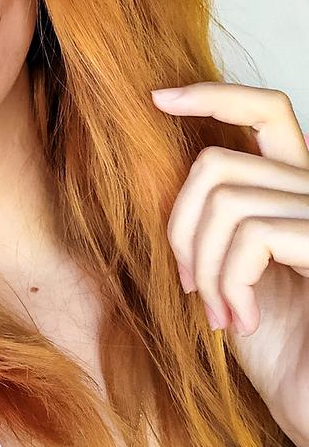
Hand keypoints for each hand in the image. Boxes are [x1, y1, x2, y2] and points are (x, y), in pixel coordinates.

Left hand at [156, 81, 308, 446]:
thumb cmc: (280, 351)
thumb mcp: (229, 273)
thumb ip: (213, 222)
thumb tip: (152, 175)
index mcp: (296, 192)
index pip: (266, 111)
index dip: (213, 95)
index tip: (158, 99)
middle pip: (216, 163)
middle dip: (180, 224)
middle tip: (188, 284)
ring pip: (226, 200)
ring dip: (203, 264)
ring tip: (220, 311)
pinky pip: (254, 234)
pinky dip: (230, 279)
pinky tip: (244, 320)